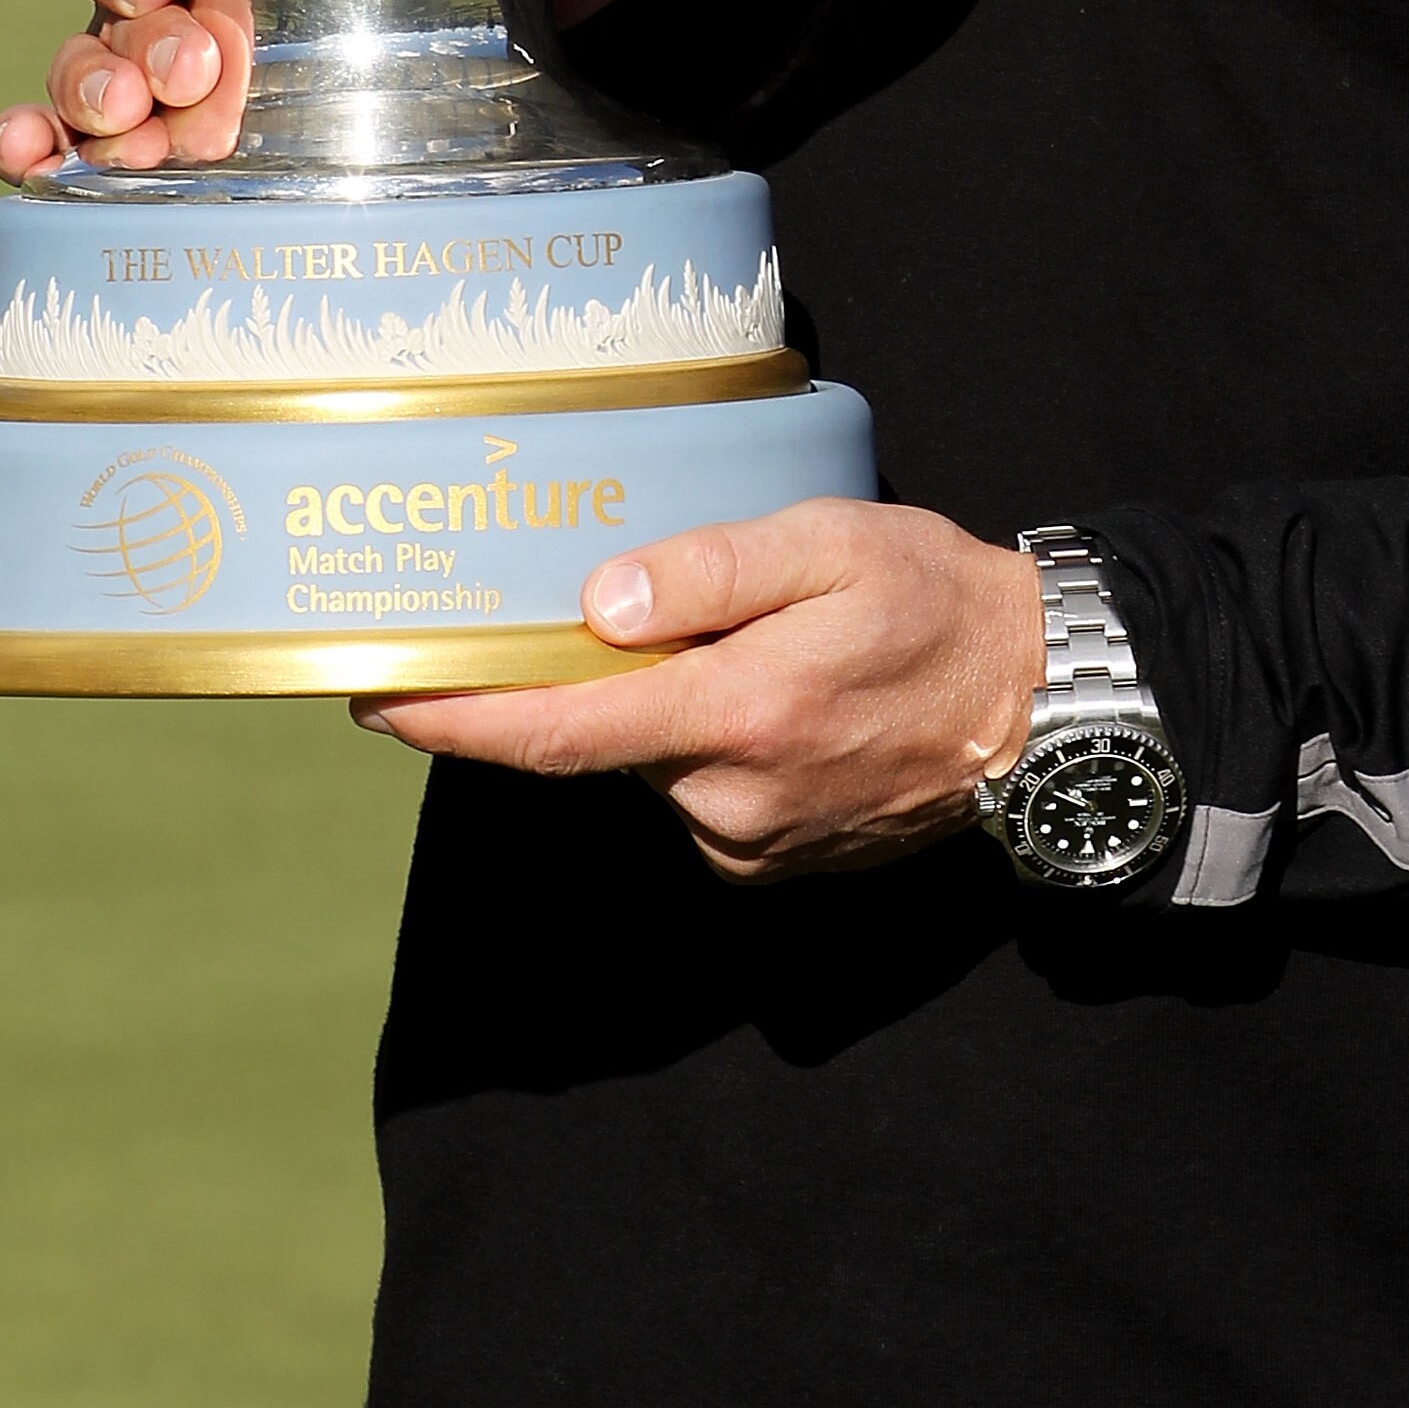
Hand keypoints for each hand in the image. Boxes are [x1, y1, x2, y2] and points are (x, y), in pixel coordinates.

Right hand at [0, 0, 641, 182]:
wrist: (434, 87)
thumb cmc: (428, 4)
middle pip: (114, 5)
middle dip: (135, 38)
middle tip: (194, 78)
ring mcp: (155, 77)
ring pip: (86, 70)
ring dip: (88, 96)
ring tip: (128, 134)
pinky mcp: (144, 146)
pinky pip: (61, 139)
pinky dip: (32, 145)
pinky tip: (29, 164)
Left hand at [352, 501, 1047, 883]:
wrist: (1037, 704)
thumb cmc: (935, 602)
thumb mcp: (831, 545)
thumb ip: (710, 572)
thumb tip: (595, 605)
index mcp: (735, 716)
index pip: (556, 733)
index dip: (452, 720)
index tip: (372, 696)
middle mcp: (730, 799)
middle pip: (600, 742)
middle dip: (584, 683)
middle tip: (614, 610)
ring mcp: (753, 842)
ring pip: (651, 767)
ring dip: (662, 711)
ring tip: (751, 644)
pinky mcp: (775, 862)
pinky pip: (698, 796)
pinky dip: (706, 746)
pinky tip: (776, 698)